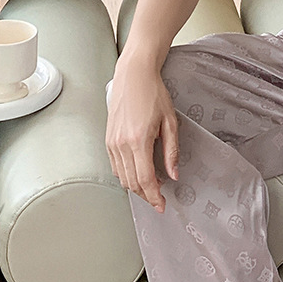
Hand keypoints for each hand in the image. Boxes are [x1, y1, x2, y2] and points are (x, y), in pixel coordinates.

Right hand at [105, 61, 178, 212]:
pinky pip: (115, 166)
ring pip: (122, 177)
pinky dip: (126, 175)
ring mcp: (112, 143)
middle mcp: (121, 145)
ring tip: (153, 187)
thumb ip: (172, 150)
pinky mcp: (108, 139)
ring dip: (136, 187)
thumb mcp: (170, 121)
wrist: (133, 77)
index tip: (162, 205)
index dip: (154, 196)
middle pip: (132, 182)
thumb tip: (174, 174)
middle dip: (146, 195)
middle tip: (160, 199)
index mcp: (138, 140)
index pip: (145, 179)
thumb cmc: (154, 94)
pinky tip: (139, 172)